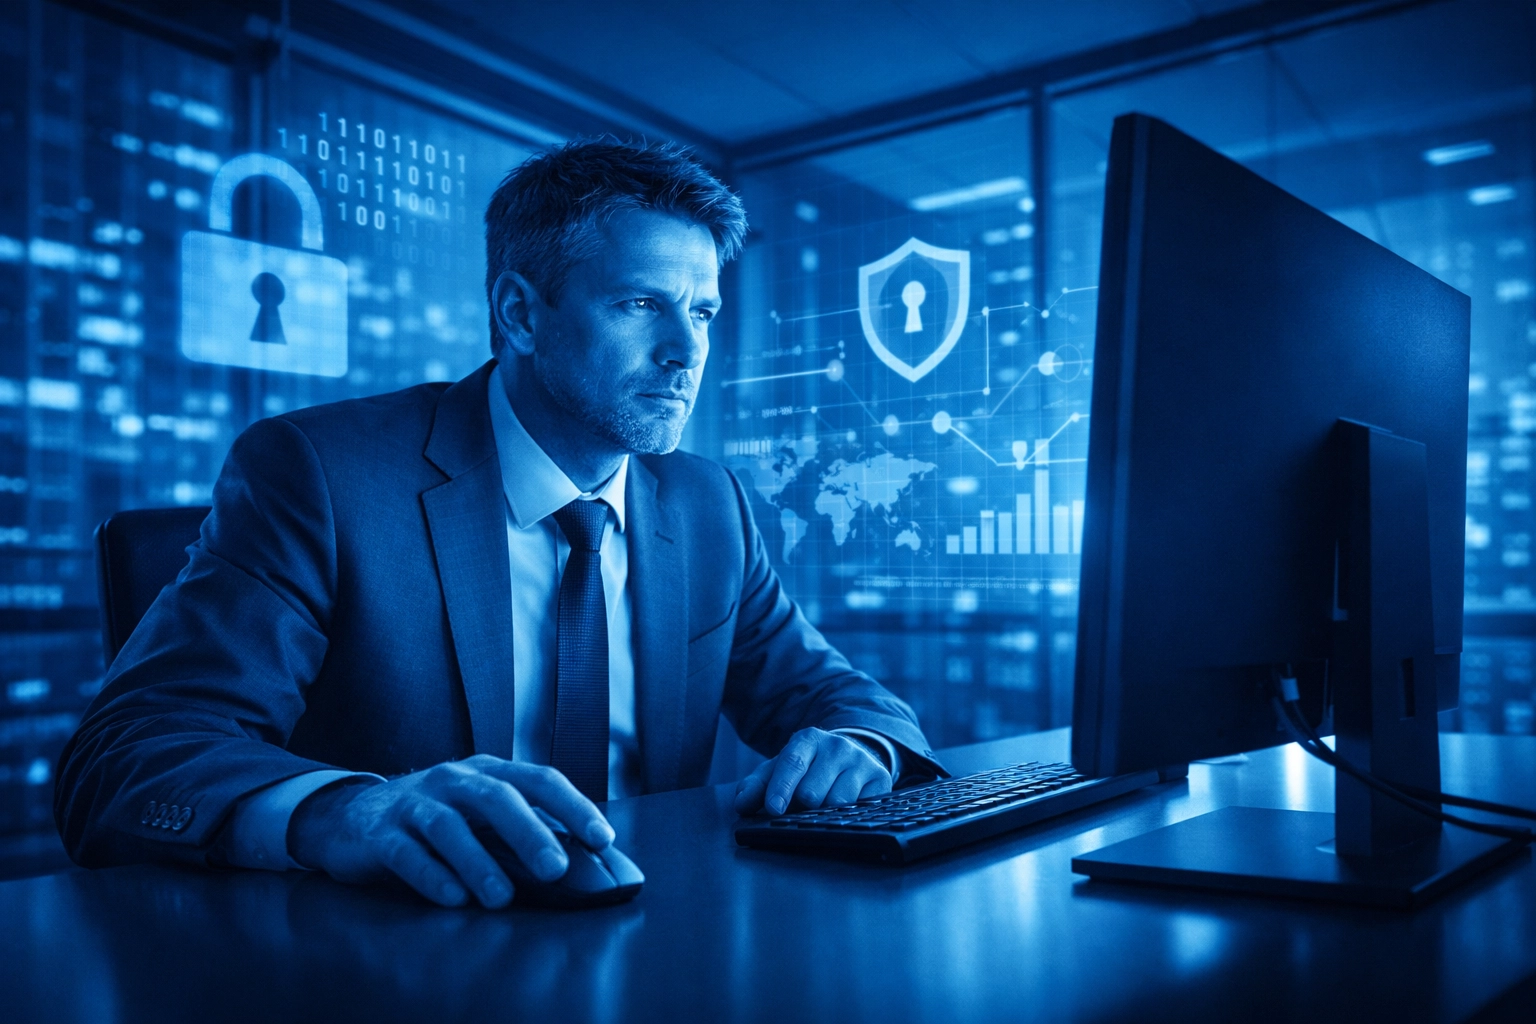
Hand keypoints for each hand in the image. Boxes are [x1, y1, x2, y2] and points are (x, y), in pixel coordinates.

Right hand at [288, 755, 614, 908]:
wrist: (351, 816)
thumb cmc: (435, 818)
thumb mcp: (478, 813)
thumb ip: (520, 828)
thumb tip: (579, 861)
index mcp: (489, 773)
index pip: (540, 780)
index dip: (574, 806)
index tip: (602, 839)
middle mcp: (454, 780)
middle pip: (497, 798)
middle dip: (530, 833)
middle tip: (555, 869)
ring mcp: (415, 803)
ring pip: (449, 826)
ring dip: (479, 862)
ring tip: (501, 898)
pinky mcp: (380, 832)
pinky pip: (405, 852)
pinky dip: (431, 875)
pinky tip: (453, 898)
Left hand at [733, 727, 891, 815]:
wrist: (848, 758)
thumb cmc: (807, 769)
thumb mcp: (779, 771)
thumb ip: (756, 786)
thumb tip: (741, 803)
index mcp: (808, 739)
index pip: (792, 763)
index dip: (781, 788)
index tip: (773, 809)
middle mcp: (837, 745)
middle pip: (812, 791)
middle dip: (802, 806)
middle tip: (802, 805)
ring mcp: (861, 761)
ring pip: (837, 803)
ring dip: (824, 813)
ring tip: (822, 805)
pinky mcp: (880, 779)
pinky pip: (860, 809)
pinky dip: (847, 815)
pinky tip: (842, 808)